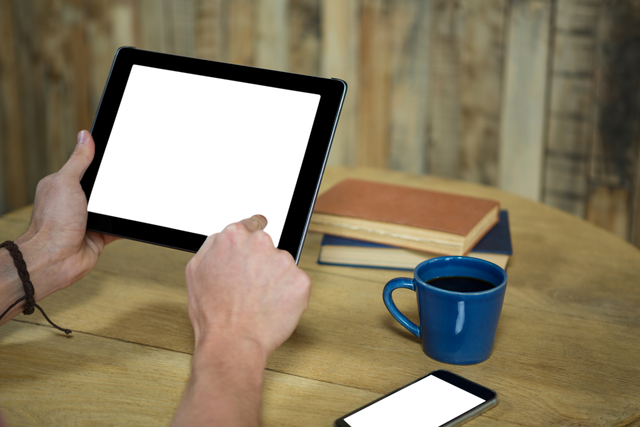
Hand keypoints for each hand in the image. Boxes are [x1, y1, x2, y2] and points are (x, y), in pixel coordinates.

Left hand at [17, 130, 118, 295]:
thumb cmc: (53, 222)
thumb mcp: (66, 181)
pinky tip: (132, 217)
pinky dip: (126, 223)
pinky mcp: (100, 234)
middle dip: (110, 184)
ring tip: (123, 200)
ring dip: (117, 205)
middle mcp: (75, 202)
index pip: (84, 167)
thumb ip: (79, 160)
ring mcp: (88, 219)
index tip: (112, 151)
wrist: (57, 259)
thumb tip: (85, 136)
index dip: (97, 160)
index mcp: (62, 185)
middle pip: (100, 187)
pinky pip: (118, 226)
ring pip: (111, 206)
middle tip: (122, 178)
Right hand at [185, 211, 310, 358]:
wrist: (232, 342)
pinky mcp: (300, 280)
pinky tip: (272, 306)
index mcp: (234, 235)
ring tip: (258, 300)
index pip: (249, 225)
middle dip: (261, 261)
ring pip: (282, 264)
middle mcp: (261, 242)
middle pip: (267, 244)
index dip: (247, 245)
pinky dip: (288, 294)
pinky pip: (296, 283)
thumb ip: (213, 245)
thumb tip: (224, 234)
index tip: (248, 257)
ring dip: (274, 278)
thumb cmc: (213, 313)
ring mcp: (283, 261)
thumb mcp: (196, 270)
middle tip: (249, 286)